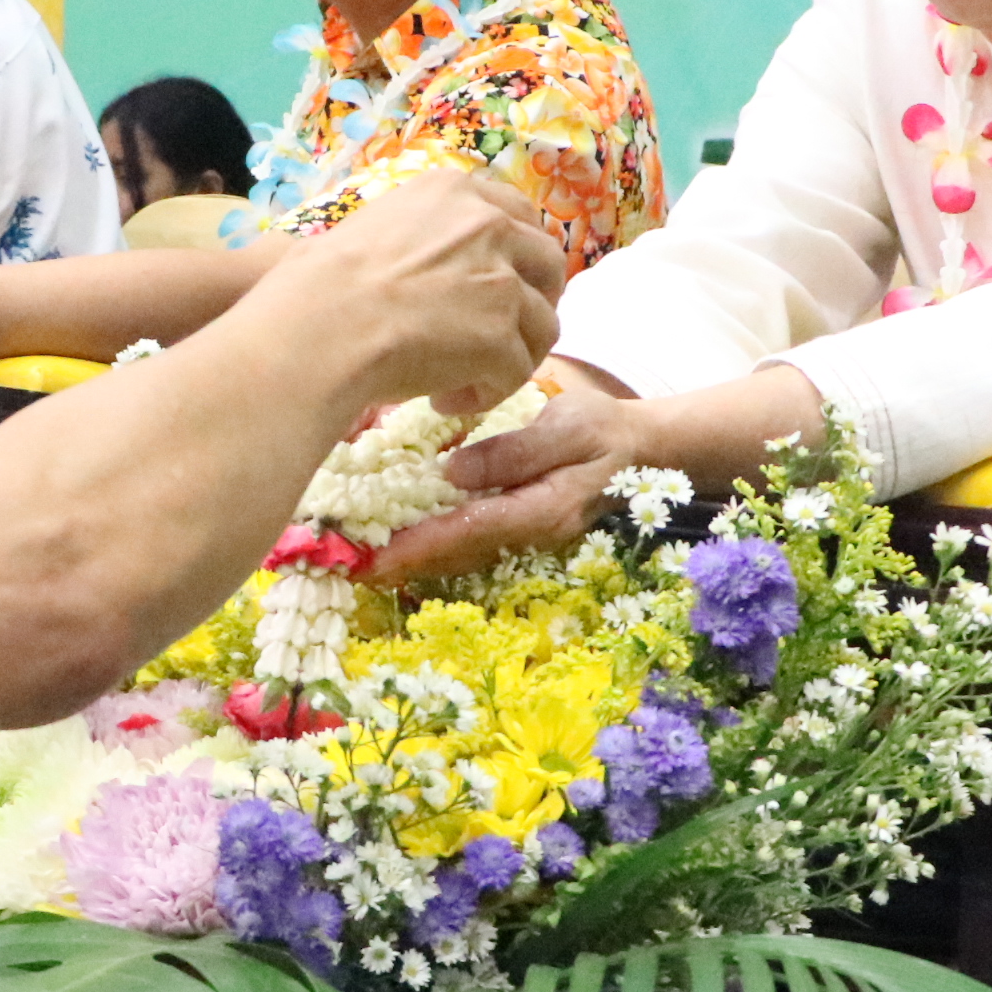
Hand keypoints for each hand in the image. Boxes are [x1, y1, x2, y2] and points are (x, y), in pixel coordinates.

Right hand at [244, 171, 564, 420]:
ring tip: (460, 380)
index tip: (501, 285)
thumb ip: (413, 232)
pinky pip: (517, 372)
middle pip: (548, 265)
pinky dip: (487, 392)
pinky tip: (444, 400)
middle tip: (498, 336)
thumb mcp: (368, 226)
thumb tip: (408, 259)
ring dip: (510, 356)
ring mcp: (501, 282)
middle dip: (532, 303)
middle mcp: (488, 226)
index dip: (517, 256)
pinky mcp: (502, 336)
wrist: (319, 327)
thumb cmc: (318, 283)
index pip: (518, 216)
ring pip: (543, 325)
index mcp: (455, 193)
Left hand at [368, 379, 642, 582]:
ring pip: (457, 551)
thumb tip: (454, 471)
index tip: (375, 557)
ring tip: (359, 554)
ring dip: (410, 554)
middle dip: (403, 560)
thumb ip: (516, 451)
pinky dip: (428, 539)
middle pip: (455, 553)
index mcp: (541, 509)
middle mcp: (526, 532)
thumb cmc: (605, 431)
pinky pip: (464, 537)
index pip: (469, 531)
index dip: (419, 546)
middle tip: (348, 562)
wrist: (643, 449)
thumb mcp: (570, 428)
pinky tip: (395, 534)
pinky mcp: (513, 522)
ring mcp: (520, 532)